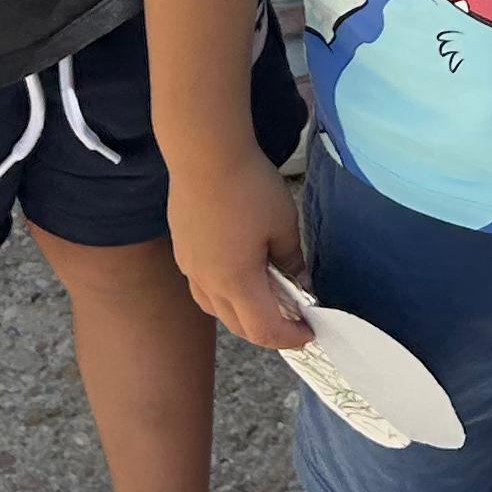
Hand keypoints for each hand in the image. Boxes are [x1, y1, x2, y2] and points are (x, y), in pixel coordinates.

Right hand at [167, 143, 309, 346]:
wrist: (204, 154)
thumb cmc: (249, 186)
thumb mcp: (283, 224)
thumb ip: (292, 259)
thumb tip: (299, 282)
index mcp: (236, 281)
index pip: (264, 329)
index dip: (289, 337)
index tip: (309, 333)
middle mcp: (207, 282)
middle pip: (237, 326)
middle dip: (267, 332)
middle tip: (292, 323)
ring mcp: (189, 266)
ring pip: (215, 309)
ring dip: (242, 316)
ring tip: (266, 303)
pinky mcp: (181, 249)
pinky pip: (202, 287)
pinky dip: (223, 295)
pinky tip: (236, 276)